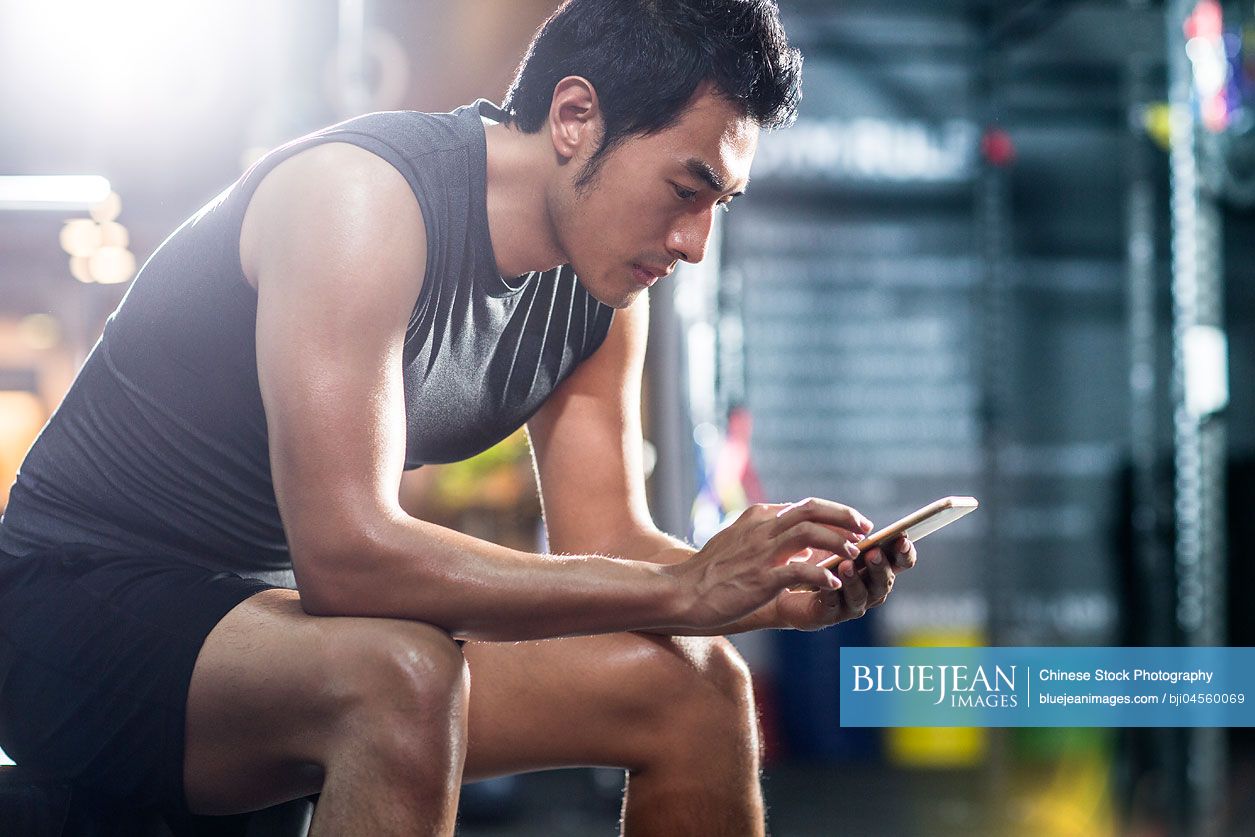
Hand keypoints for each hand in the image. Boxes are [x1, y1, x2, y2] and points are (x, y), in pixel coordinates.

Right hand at [663, 498, 872, 630]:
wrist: (680, 593)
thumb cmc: (709, 574)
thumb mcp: (738, 544)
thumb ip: (768, 539)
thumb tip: (803, 548)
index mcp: (758, 518)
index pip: (805, 506)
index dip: (834, 513)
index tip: (854, 523)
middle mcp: (761, 528)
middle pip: (812, 510)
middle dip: (844, 517)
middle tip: (866, 530)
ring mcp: (760, 552)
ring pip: (810, 535)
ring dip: (838, 543)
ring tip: (856, 555)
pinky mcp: (760, 578)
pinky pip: (800, 572)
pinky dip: (821, 575)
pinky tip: (833, 584)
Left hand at [771, 535, 917, 631]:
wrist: (790, 581)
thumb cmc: (818, 557)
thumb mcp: (836, 539)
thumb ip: (851, 534)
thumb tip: (863, 526)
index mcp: (878, 567)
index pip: (901, 561)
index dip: (905, 552)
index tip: (902, 539)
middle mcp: (870, 588)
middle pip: (884, 581)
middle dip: (880, 567)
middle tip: (873, 553)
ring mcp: (851, 604)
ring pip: (860, 595)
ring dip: (855, 580)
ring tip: (846, 565)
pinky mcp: (829, 614)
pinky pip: (833, 604)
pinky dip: (832, 593)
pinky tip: (827, 582)